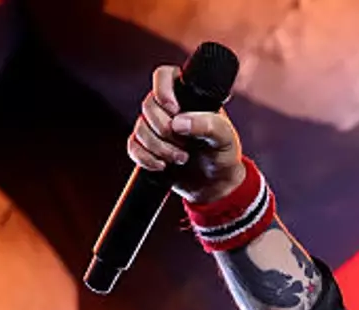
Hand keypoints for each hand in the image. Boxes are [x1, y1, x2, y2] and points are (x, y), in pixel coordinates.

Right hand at [128, 65, 245, 203]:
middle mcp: (168, 107)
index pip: (164, 76)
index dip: (163, 90)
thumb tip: (178, 123)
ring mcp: (156, 127)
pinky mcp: (148, 147)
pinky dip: (146, 158)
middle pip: (148, 105)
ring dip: (159, 147)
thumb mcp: (225, 137)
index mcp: (187, 95)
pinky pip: (133, 147)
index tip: (174, 110)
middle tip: (185, 145)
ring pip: (140, 128)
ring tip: (181, 158)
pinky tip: (162, 166)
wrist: (216, 184)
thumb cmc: (223, 154)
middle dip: (164, 130)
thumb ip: (208, 125)